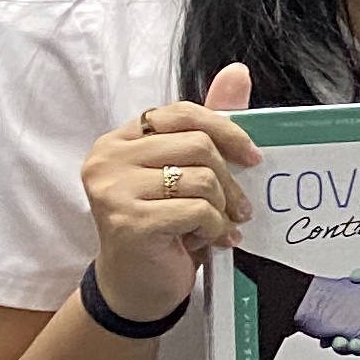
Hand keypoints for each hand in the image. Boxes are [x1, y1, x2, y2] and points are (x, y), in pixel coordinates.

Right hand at [78, 62, 260, 322]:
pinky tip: (204, 241)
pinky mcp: (127, 220)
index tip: (252, 157)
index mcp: (120, 139)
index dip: (226, 131)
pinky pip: (197, 211)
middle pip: (198, 146)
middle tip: (238, 208)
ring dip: (222, 209)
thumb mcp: (185, 174)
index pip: (182, 113)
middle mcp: (107, 158)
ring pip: (201, 179)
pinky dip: (214, 229)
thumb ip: (207, 126)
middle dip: (229, 180)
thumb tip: (238, 72)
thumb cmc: (164, 226)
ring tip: (216, 227)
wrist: (136, 286)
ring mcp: (112, 189)